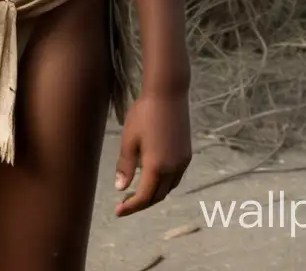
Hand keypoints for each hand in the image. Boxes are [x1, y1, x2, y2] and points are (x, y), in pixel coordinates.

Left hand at [113, 90, 190, 216]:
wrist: (168, 94)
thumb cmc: (144, 114)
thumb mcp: (129, 140)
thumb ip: (125, 166)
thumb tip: (120, 188)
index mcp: (157, 166)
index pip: (144, 197)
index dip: (130, 207)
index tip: (117, 211)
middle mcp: (173, 168)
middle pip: (158, 196)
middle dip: (141, 203)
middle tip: (124, 203)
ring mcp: (183, 161)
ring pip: (168, 188)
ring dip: (154, 194)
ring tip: (137, 191)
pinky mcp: (187, 154)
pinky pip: (176, 177)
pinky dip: (164, 183)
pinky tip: (153, 176)